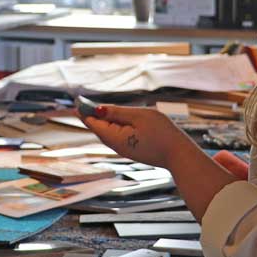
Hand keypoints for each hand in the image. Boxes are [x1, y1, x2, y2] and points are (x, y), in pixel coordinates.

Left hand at [81, 104, 199, 168]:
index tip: (77, 101)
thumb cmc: (161, 133)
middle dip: (92, 116)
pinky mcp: (132, 150)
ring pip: (109, 133)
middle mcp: (116, 146)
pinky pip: (118, 136)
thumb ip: (117, 113)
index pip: (93, 123)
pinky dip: (113, 127)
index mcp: (114, 137)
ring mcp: (124, 149)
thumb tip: (97, 110)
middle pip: (99, 128)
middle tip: (83, 103)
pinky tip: (113, 120)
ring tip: (95, 109)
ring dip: (102, 121)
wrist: (179, 155)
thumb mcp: (138, 116)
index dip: (85, 111)